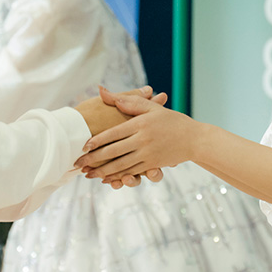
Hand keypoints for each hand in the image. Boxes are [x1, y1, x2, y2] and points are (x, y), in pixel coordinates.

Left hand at [75, 94, 199, 182]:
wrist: (194, 139)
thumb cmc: (171, 120)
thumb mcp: (151, 108)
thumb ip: (128, 100)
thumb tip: (103, 92)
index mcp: (140, 124)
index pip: (113, 133)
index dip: (96, 140)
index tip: (83, 146)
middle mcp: (142, 140)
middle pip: (113, 152)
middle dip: (93, 159)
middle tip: (77, 164)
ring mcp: (147, 154)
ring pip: (121, 165)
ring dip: (102, 172)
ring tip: (88, 174)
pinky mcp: (152, 165)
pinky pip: (132, 172)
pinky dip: (118, 176)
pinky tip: (107, 179)